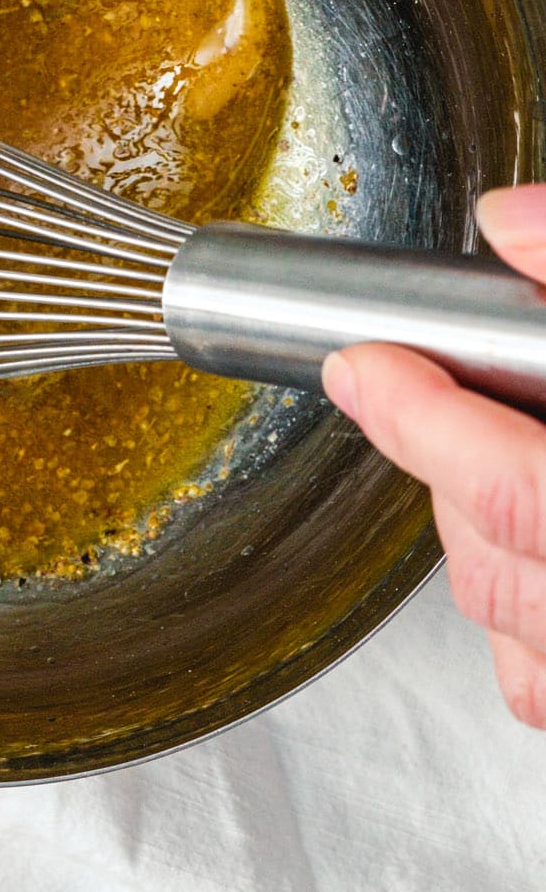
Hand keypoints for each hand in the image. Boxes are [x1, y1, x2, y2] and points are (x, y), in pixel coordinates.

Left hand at [323, 186, 545, 727]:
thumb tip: (507, 218)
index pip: (512, 485)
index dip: (418, 414)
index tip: (363, 362)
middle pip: (491, 547)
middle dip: (444, 457)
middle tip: (433, 387)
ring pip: (504, 613)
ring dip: (474, 529)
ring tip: (494, 454)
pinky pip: (538, 673)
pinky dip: (517, 602)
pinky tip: (531, 541)